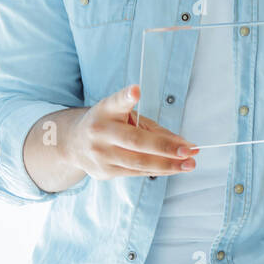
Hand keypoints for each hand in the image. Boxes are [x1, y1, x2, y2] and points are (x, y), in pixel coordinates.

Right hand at [65, 84, 197, 179]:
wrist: (74, 144)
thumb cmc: (111, 125)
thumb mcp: (127, 117)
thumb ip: (154, 129)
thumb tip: (185, 145)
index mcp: (106, 110)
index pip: (116, 102)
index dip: (126, 97)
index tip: (136, 91)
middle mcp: (100, 131)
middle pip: (136, 141)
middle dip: (165, 148)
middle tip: (189, 150)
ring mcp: (100, 154)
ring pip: (139, 162)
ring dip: (168, 165)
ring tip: (189, 164)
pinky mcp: (104, 171)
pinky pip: (137, 172)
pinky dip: (159, 170)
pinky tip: (175, 168)